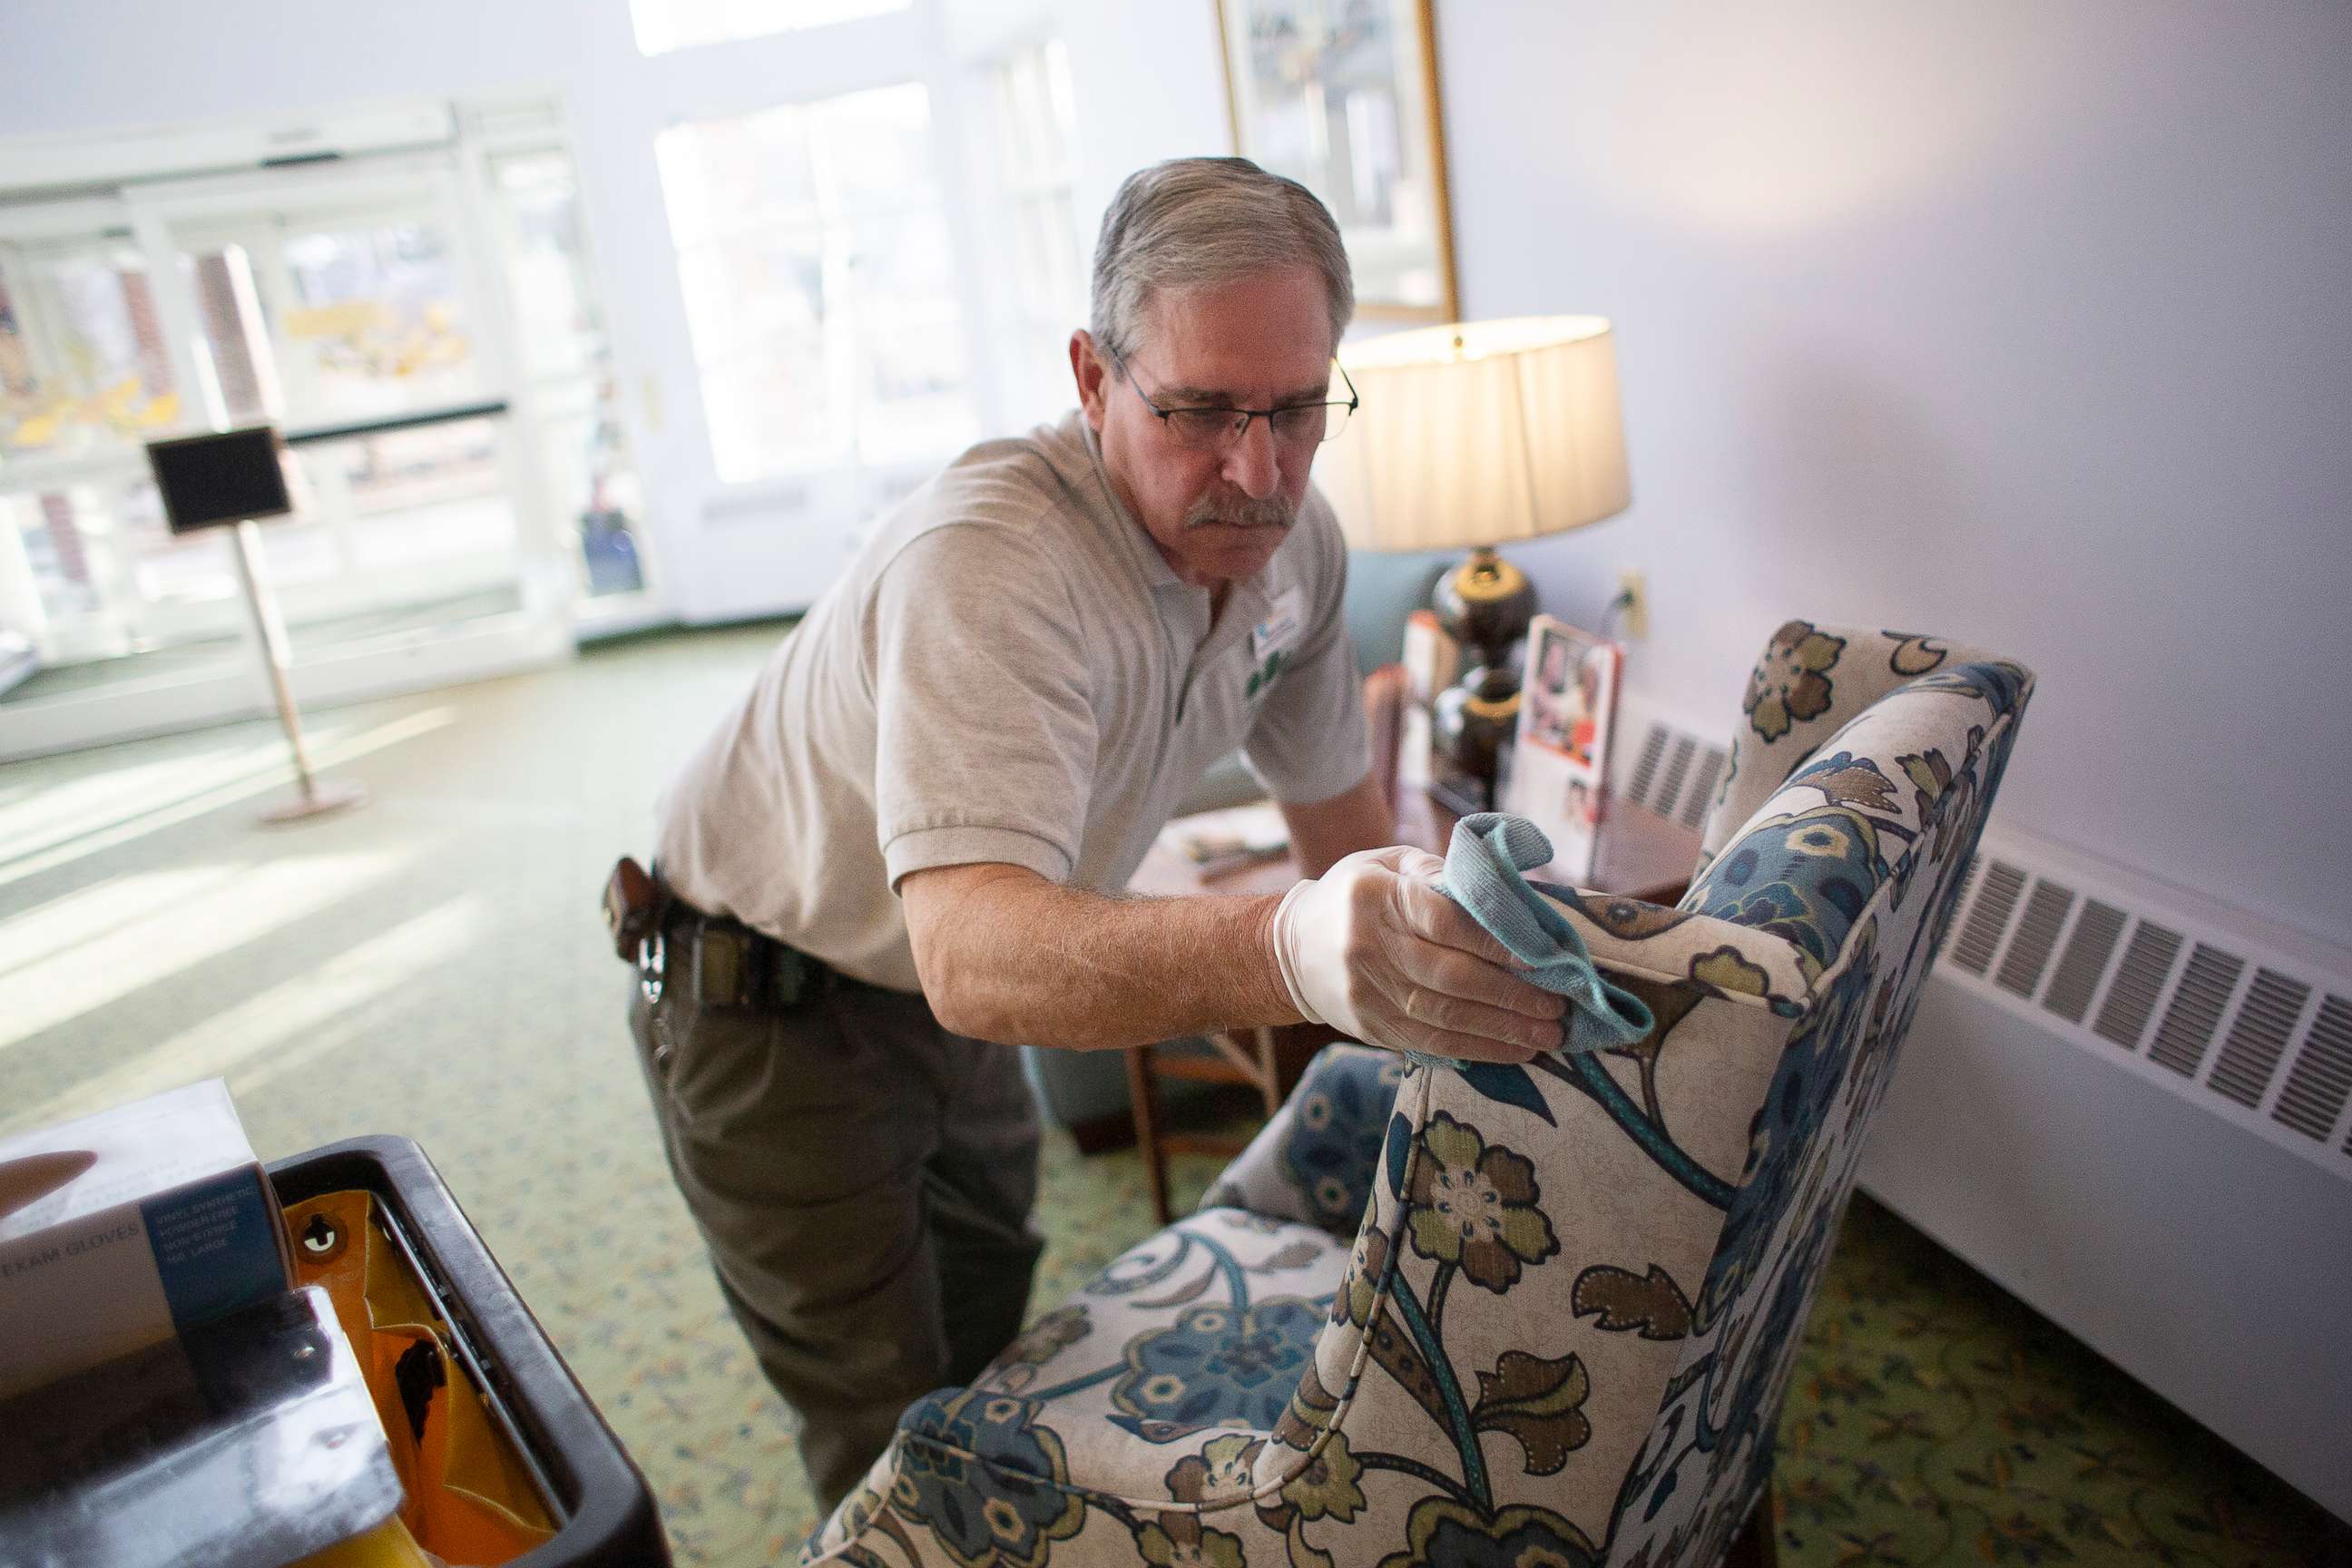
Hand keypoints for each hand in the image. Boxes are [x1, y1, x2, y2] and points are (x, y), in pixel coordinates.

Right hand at [1268, 846, 1565, 1061]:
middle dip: (1510, 994)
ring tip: (1548, 1034)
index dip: (1495, 941)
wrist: (1290, 951)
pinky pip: (1432, 1044)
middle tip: (1557, 1005)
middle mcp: (1367, 947)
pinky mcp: (1371, 1029)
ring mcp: (1366, 994)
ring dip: (1503, 1029)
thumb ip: (1439, 872)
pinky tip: (1514, 1051)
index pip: (1443, 920)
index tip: (1540, 956)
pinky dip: (1478, 1050)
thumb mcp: (1388, 863)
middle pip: (1449, 976)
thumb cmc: (1356, 896)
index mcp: (1374, 896)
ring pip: (1445, 1017)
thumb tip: (1503, 893)